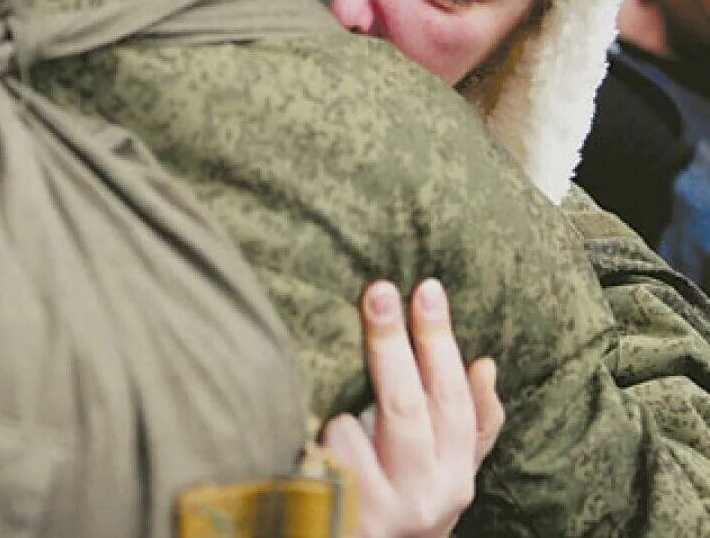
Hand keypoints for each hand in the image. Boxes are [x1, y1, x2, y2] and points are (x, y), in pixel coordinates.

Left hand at [322, 279, 503, 537]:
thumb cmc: (405, 497)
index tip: (427, 289)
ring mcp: (385, 514)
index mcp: (458, 473)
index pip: (454, 397)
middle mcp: (429, 498)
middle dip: (391, 343)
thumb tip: (487, 365)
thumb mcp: (445, 466)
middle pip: (408, 406)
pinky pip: (320, 458)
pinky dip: (319, 444)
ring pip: (354, 432)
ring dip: (342, 414)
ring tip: (338, 414)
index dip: (439, 341)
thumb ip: (470, 422)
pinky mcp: (345, 521)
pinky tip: (317, 451)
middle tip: (379, 291)